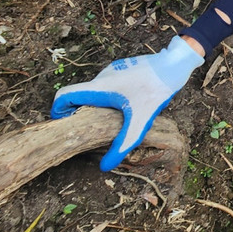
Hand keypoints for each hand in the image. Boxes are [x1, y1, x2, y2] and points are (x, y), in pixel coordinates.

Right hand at [51, 36, 203, 170]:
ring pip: (93, 91)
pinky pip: (107, 85)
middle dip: (78, 113)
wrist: (174, 64)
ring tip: (109, 119)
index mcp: (99, 88)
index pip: (63, 96)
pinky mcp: (122, 69)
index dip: (58, 112)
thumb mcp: (140, 122)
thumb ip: (122, 145)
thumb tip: (105, 167)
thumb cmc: (155, 90)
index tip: (65, 126)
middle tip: (88, 130)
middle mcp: (101, 77)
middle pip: (78, 96)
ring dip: (95, 105)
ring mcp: (112, 71)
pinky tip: (125, 105)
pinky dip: (108, 97)